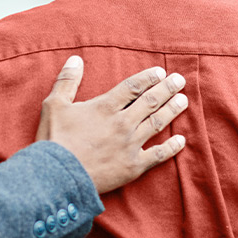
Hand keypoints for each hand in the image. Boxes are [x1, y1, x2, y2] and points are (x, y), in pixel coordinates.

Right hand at [34, 56, 188, 192]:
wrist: (57, 177)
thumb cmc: (54, 141)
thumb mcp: (54, 105)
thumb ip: (67, 81)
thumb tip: (76, 60)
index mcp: (105, 107)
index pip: (132, 87)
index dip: (148, 78)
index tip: (160, 72)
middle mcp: (122, 123)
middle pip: (150, 101)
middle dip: (167, 89)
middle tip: (179, 80)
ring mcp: (130, 145)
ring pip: (157, 123)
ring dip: (172, 110)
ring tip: (183, 100)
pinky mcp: (133, 166)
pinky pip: (158, 155)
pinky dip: (171, 147)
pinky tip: (181, 140)